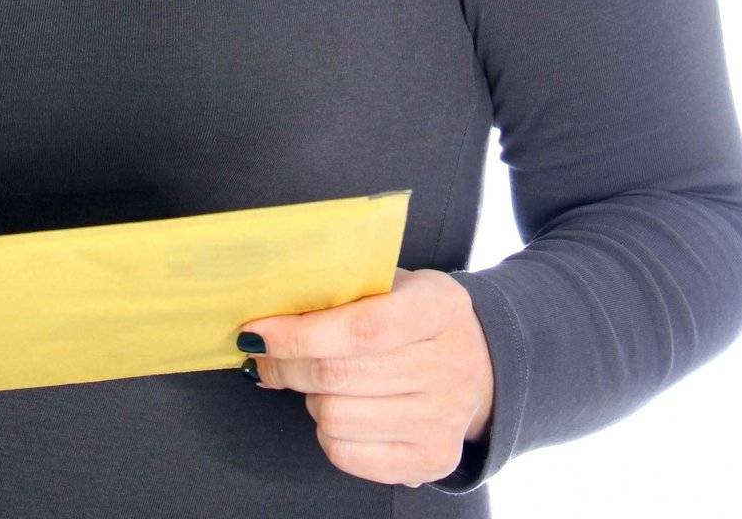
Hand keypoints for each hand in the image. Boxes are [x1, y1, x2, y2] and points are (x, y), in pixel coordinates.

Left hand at [238, 266, 494, 488]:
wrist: (484, 364)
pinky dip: (327, 432)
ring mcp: (443, 419)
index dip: (301, 334)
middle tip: (266, 355)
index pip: (362, 329)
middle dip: (286, 365)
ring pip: (337, 417)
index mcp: (439, 308)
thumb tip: (268, 325)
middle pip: (341, 376)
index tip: (257, 332)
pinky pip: (349, 454)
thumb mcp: (395, 283)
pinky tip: (336, 408)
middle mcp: (448, 367)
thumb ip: (341, 294)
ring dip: (309, 397)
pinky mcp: (432, 459)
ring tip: (317, 380)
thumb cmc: (419, 315)